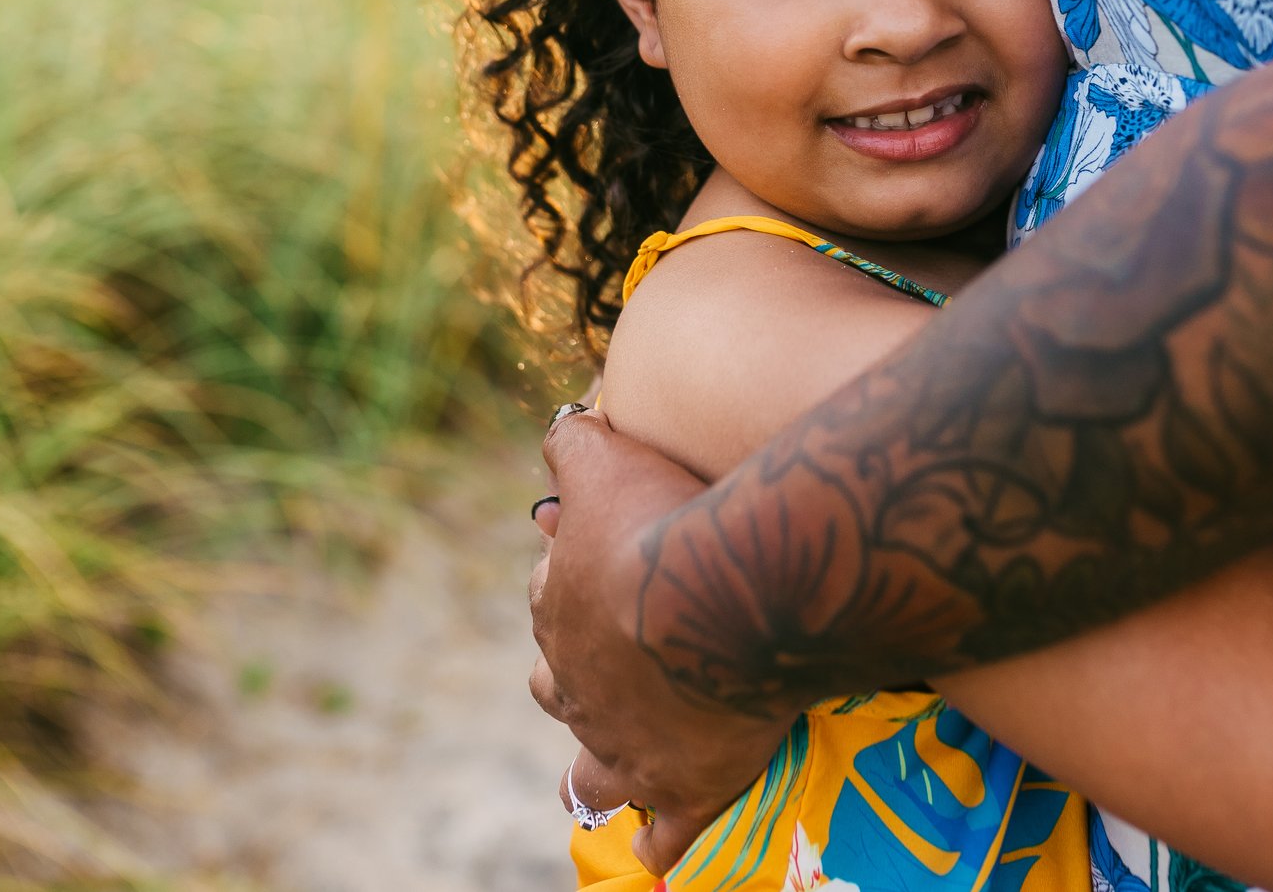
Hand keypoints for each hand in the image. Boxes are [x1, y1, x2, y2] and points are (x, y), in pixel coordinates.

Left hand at [530, 409, 798, 871]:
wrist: (722, 596)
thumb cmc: (663, 520)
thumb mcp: (604, 458)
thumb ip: (574, 441)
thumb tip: (560, 424)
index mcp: (561, 612)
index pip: (550, 601)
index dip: (573, 587)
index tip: (598, 572)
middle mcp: (581, 687)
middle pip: (557, 690)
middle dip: (572, 682)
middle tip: (604, 671)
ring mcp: (630, 743)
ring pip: (595, 774)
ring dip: (597, 775)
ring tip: (604, 781)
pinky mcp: (685, 786)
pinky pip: (666, 833)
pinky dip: (661, 842)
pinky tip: (658, 851)